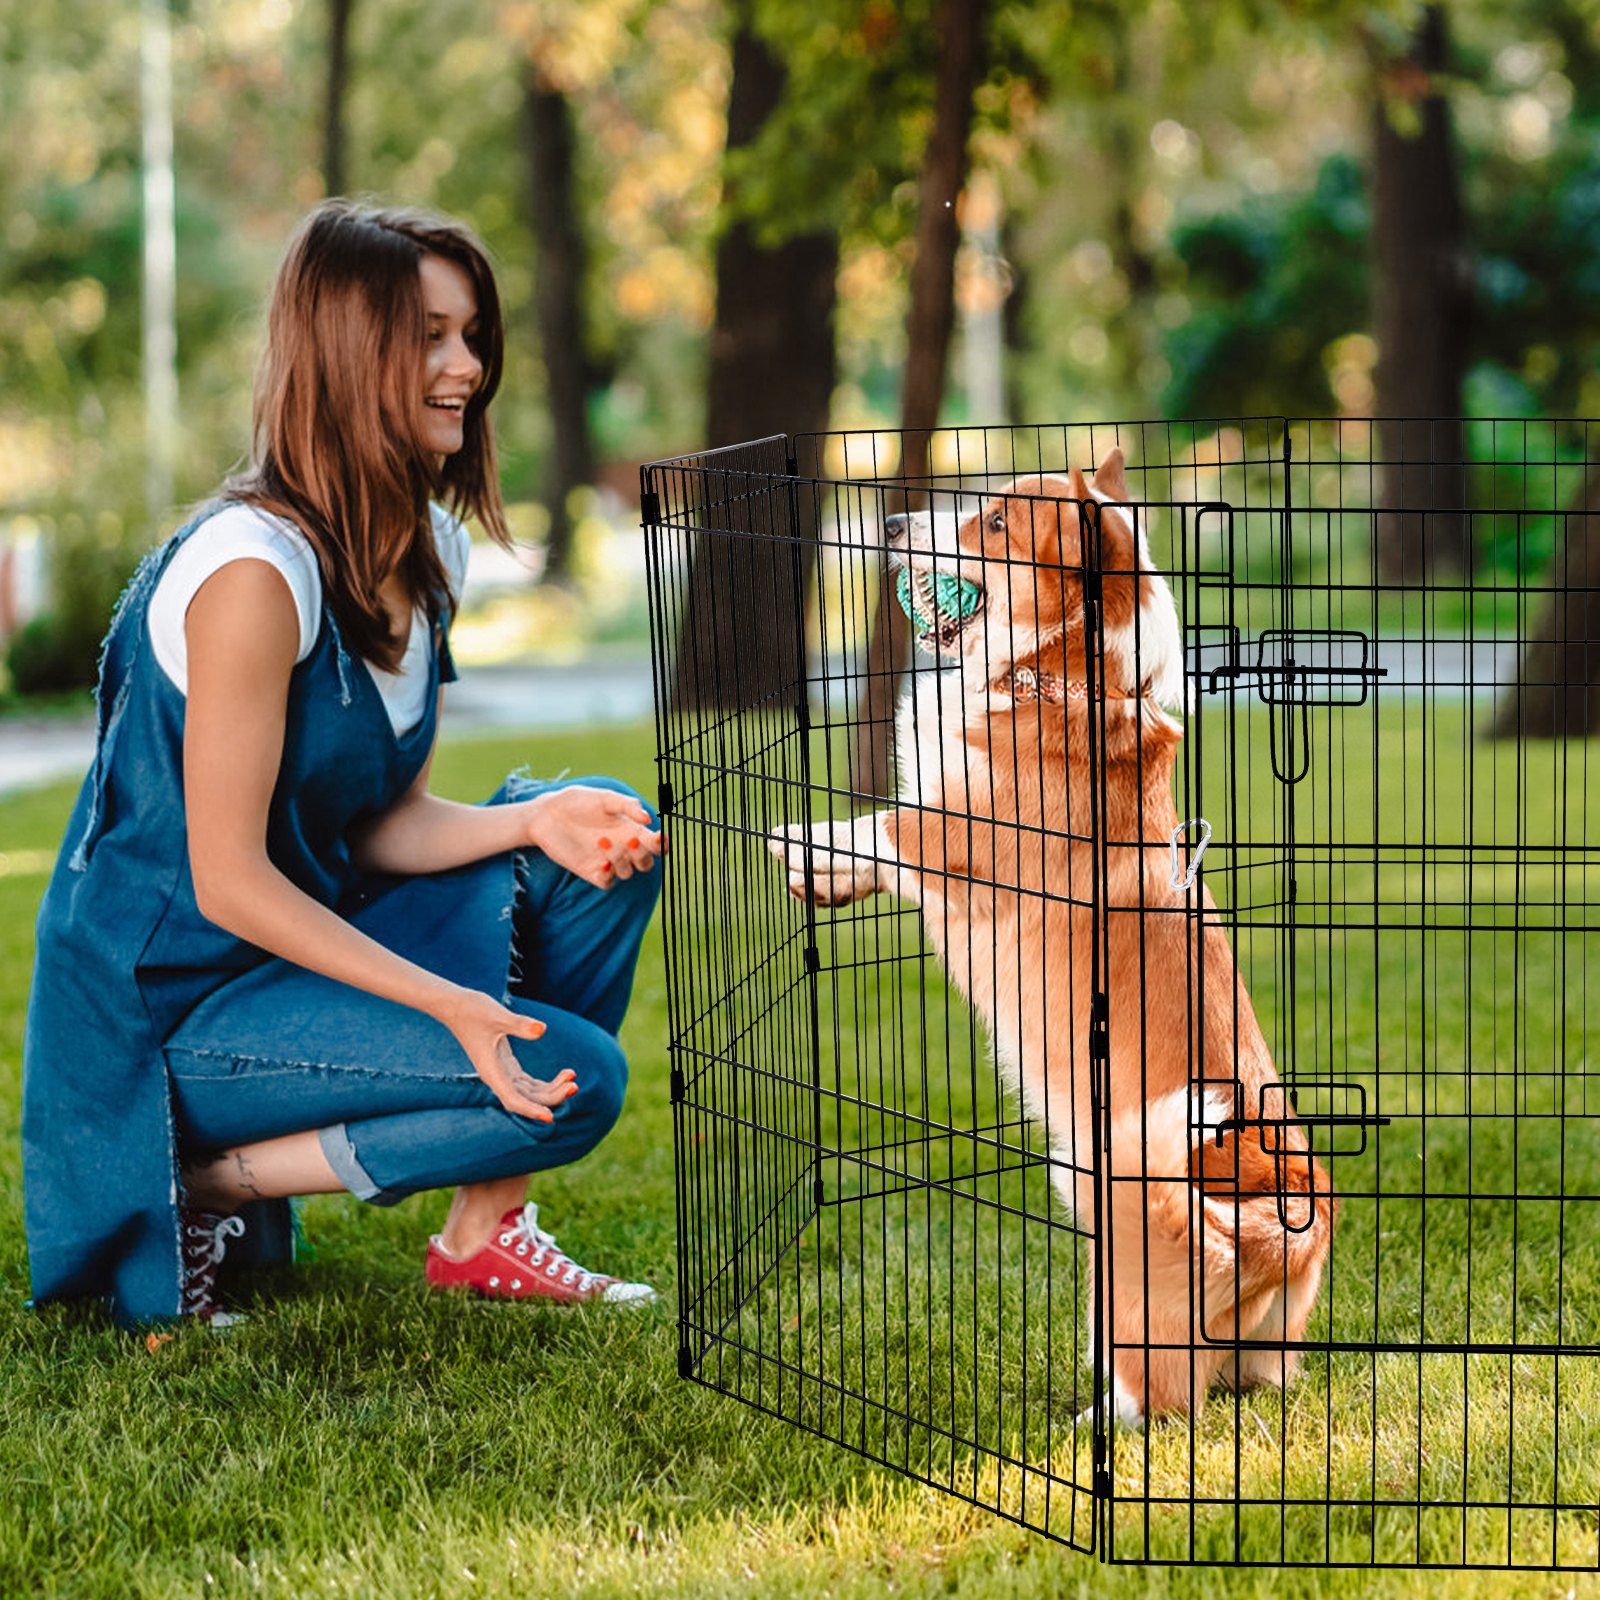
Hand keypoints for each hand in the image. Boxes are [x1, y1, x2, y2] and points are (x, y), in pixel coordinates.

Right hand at [438, 986, 577, 1120]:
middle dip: (551, 1096)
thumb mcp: (497, 1015)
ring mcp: (501, 1072)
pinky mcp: (505, 1065)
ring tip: (572, 1077)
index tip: (550, 1117)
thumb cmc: (473, 1010)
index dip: (531, 1110)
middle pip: (526, 1098)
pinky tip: (563, 1076)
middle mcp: (496, 1077)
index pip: (513, 1099)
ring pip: (529, 1092)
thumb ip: (519, 1024)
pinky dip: (545, 1083)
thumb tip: (542, 1029)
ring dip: (551, 1090)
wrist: (456, 1006)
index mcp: (491, 1071)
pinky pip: (528, 1083)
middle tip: (574, 1084)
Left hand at [526, 785, 662, 889]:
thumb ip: (626, 805)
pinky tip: (601, 862)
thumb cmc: (577, 802)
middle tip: (630, 841)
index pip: (654, 844)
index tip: (658, 837)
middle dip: (643, 855)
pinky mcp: (591, 871)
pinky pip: (607, 882)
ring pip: (627, 872)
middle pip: (646, 863)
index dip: (662, 844)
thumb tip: (647, 819)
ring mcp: (607, 861)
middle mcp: (622, 848)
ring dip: (621, 860)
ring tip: (602, 841)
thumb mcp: (603, 798)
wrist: (546, 814)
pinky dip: (608, 875)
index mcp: (630, 829)